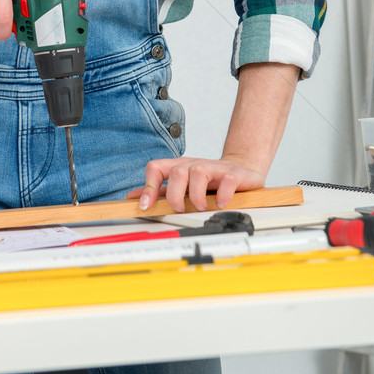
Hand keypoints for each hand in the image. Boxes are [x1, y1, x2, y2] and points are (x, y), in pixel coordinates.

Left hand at [126, 155, 265, 212]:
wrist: (240, 171)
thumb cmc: (209, 180)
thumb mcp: (182, 185)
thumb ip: (159, 192)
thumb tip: (133, 198)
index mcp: (180, 167)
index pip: (156, 167)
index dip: (148, 186)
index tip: (146, 206)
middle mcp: (194, 165)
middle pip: (176, 172)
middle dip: (175, 195)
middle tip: (180, 209)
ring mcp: (214, 168)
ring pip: (198, 172)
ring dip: (196, 195)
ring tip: (200, 207)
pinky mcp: (233, 174)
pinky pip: (227, 180)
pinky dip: (222, 194)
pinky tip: (220, 203)